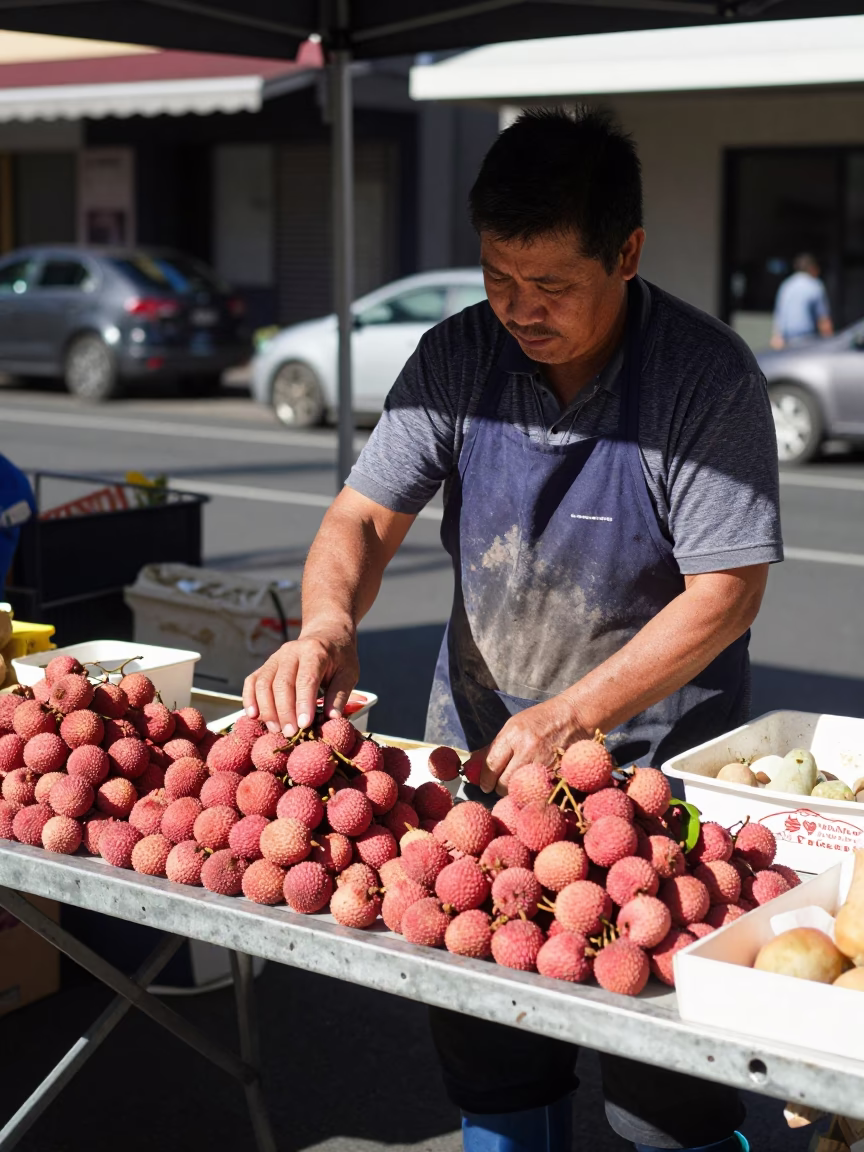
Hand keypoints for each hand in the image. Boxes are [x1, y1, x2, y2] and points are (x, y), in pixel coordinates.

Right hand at [242, 624, 358, 736]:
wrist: (326, 634)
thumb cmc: (339, 657)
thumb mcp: (348, 673)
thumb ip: (339, 695)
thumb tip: (332, 718)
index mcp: (315, 651)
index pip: (306, 679)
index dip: (304, 703)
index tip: (304, 724)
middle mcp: (291, 652)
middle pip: (282, 683)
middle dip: (284, 711)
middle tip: (290, 733)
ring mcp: (275, 657)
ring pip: (263, 683)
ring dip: (267, 709)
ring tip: (276, 729)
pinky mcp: (266, 664)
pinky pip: (252, 681)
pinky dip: (249, 699)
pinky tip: (253, 715)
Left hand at [477, 693, 589, 794]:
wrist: (574, 717)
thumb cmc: (541, 720)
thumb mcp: (514, 726)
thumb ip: (495, 747)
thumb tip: (473, 765)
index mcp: (513, 735)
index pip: (491, 765)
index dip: (485, 779)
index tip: (484, 785)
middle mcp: (527, 750)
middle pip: (504, 783)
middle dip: (499, 787)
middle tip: (501, 785)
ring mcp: (543, 763)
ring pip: (520, 790)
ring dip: (516, 791)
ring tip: (518, 783)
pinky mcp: (557, 773)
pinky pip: (538, 791)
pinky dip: (533, 792)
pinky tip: (533, 785)